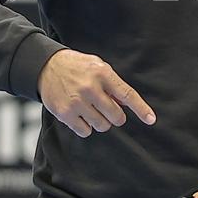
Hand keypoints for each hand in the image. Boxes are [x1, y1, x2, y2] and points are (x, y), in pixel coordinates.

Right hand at [37, 49, 155, 137]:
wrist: (46, 66)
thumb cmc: (77, 66)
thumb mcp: (98, 66)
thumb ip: (113, 84)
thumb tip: (125, 104)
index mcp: (102, 73)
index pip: (127, 94)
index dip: (140, 108)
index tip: (151, 119)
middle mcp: (90, 87)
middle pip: (116, 116)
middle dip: (115, 116)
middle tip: (108, 110)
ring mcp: (77, 102)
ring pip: (102, 126)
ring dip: (100, 121)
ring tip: (91, 109)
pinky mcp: (65, 113)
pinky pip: (85, 131)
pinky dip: (86, 127)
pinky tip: (80, 114)